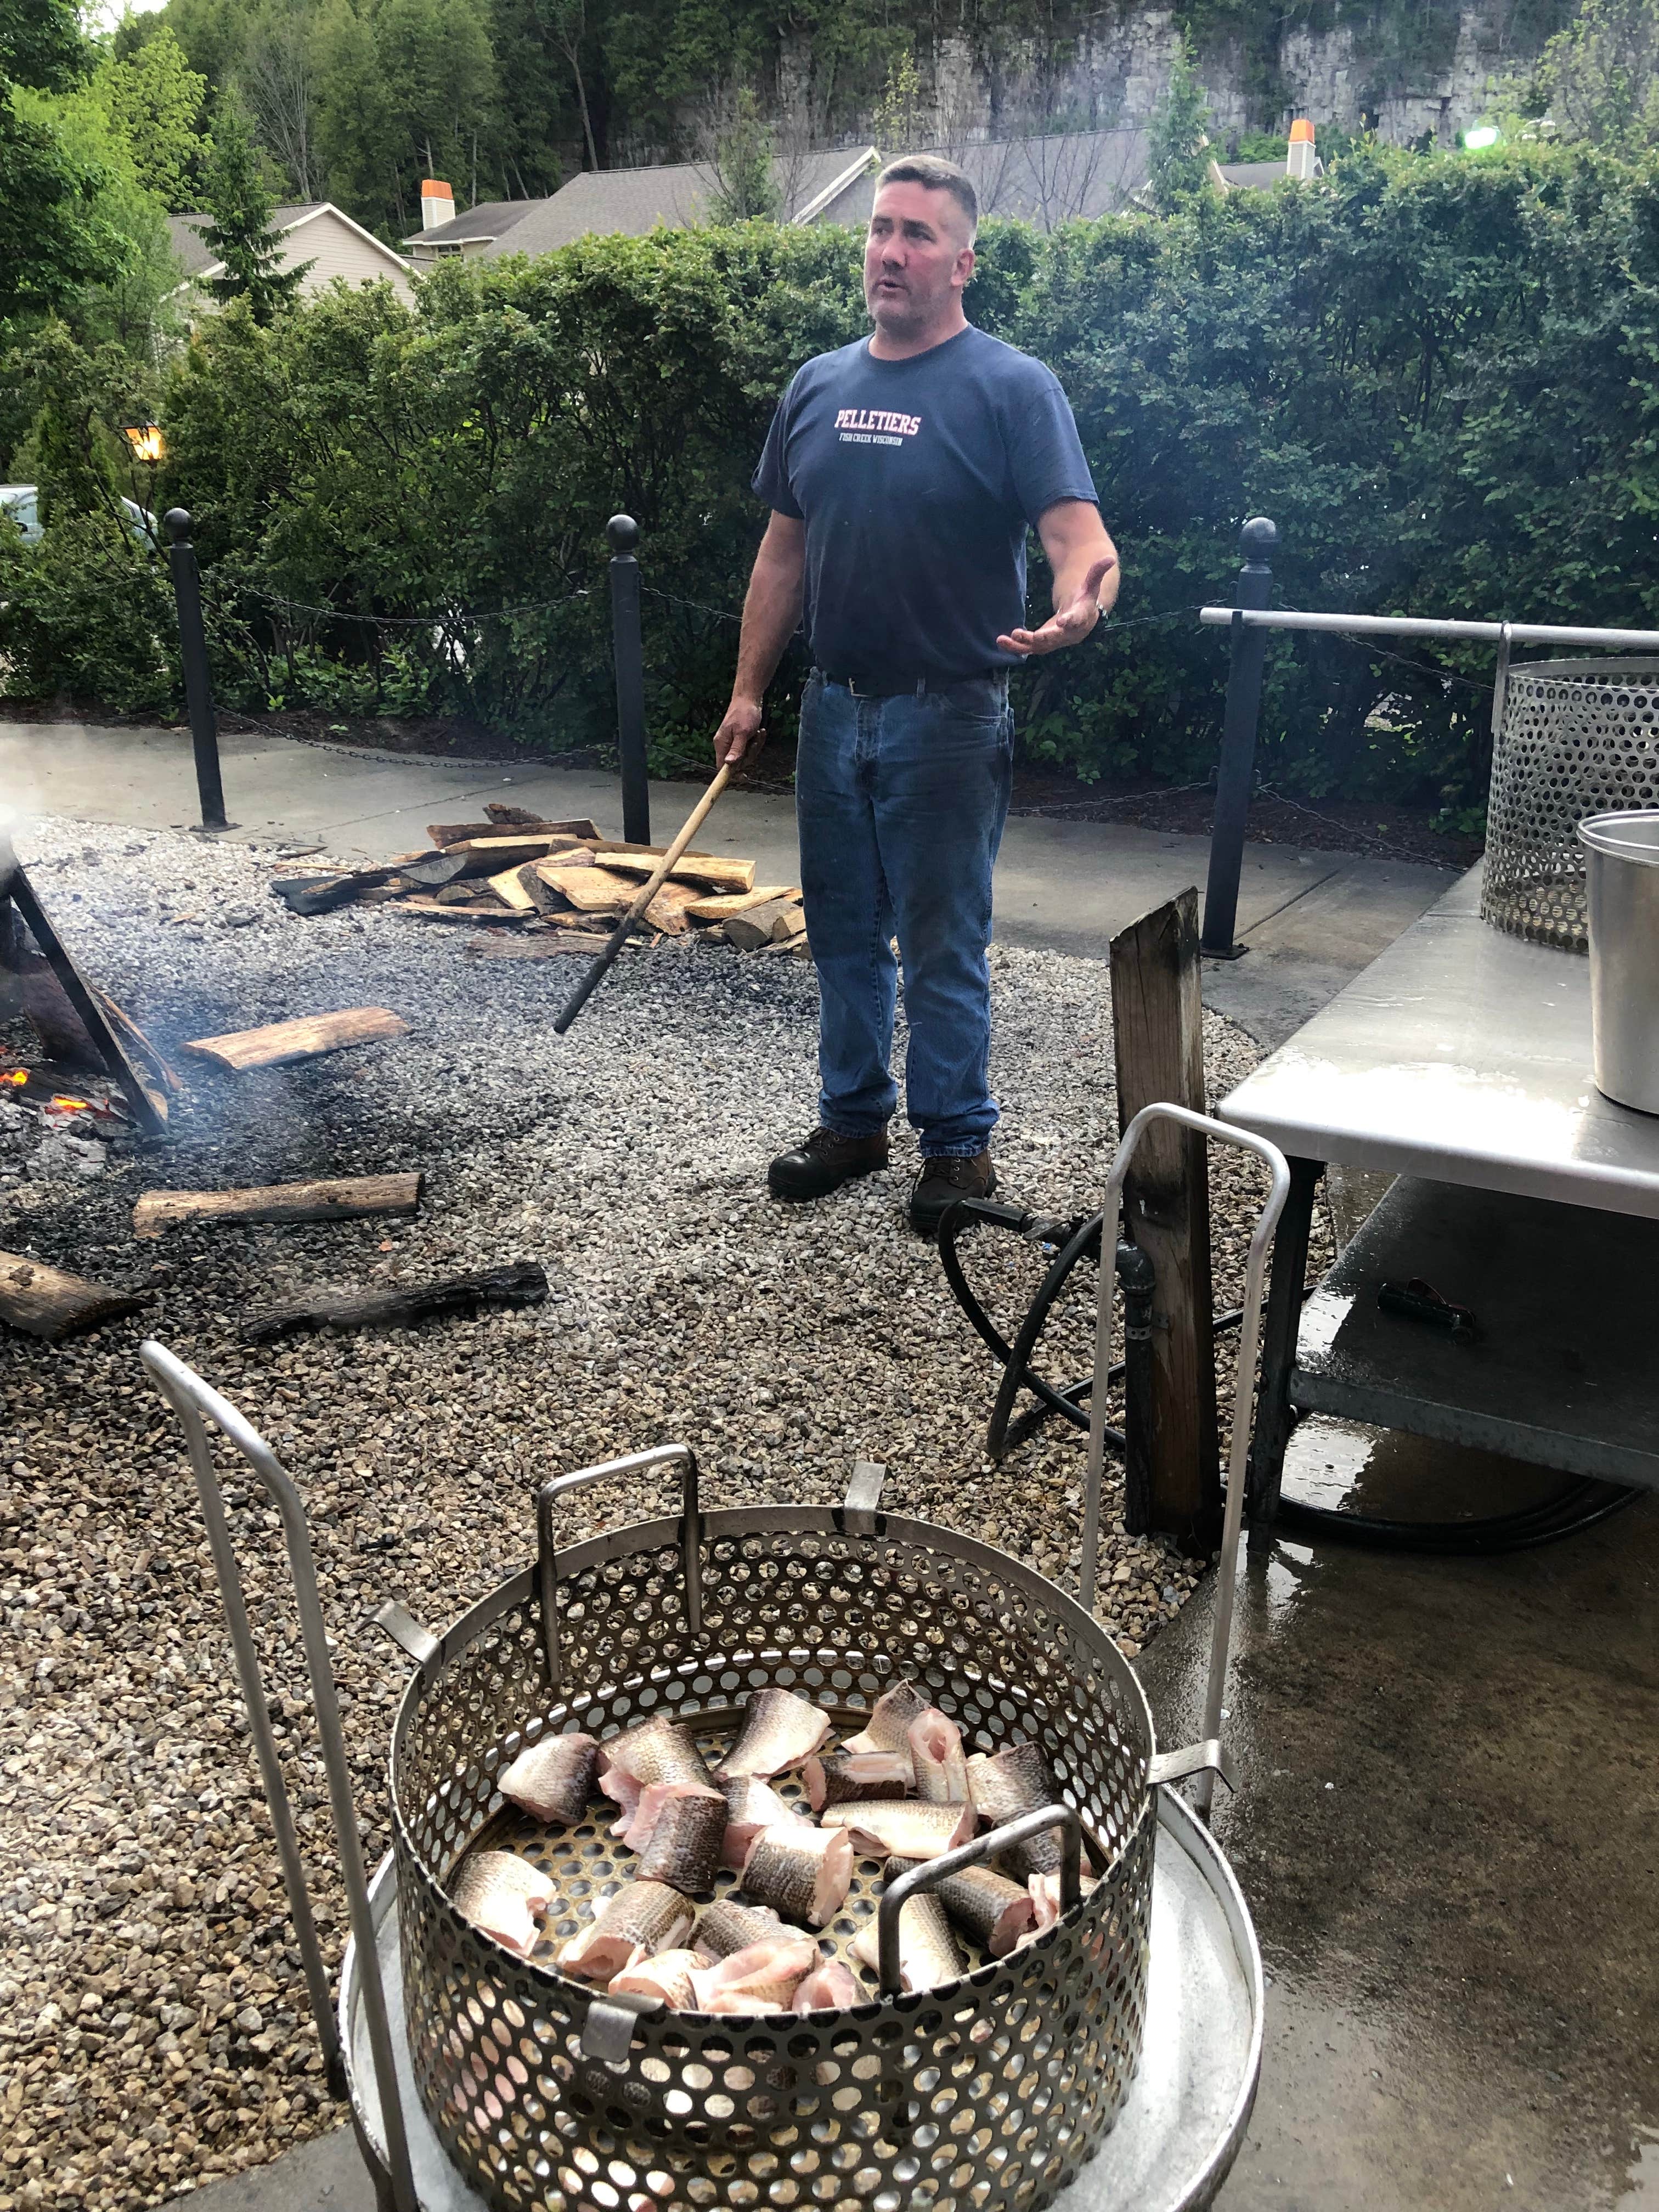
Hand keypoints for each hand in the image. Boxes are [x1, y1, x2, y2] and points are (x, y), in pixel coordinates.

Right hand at [714, 695, 765, 767]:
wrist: (749, 698)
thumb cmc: (744, 713)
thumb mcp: (742, 732)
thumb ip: (736, 749)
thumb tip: (729, 764)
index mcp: (721, 744)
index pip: (722, 767)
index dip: (731, 774)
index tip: (744, 777)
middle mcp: (725, 745)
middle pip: (737, 763)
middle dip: (750, 754)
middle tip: (755, 740)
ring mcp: (733, 742)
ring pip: (746, 756)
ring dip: (755, 746)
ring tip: (758, 733)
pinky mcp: (741, 739)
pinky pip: (750, 748)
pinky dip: (757, 741)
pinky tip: (760, 732)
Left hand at [995, 555, 1117, 657]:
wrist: (1082, 620)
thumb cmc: (1085, 600)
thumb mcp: (1091, 585)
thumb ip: (1096, 572)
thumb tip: (1109, 557)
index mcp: (1081, 618)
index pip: (1076, 620)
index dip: (1070, 621)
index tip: (1062, 622)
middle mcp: (1067, 634)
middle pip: (1054, 638)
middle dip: (1041, 638)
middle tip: (1026, 635)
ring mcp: (1054, 641)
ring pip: (1038, 647)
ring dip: (1021, 645)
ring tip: (1004, 639)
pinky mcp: (1042, 643)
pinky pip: (1028, 648)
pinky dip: (1015, 646)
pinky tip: (1001, 641)